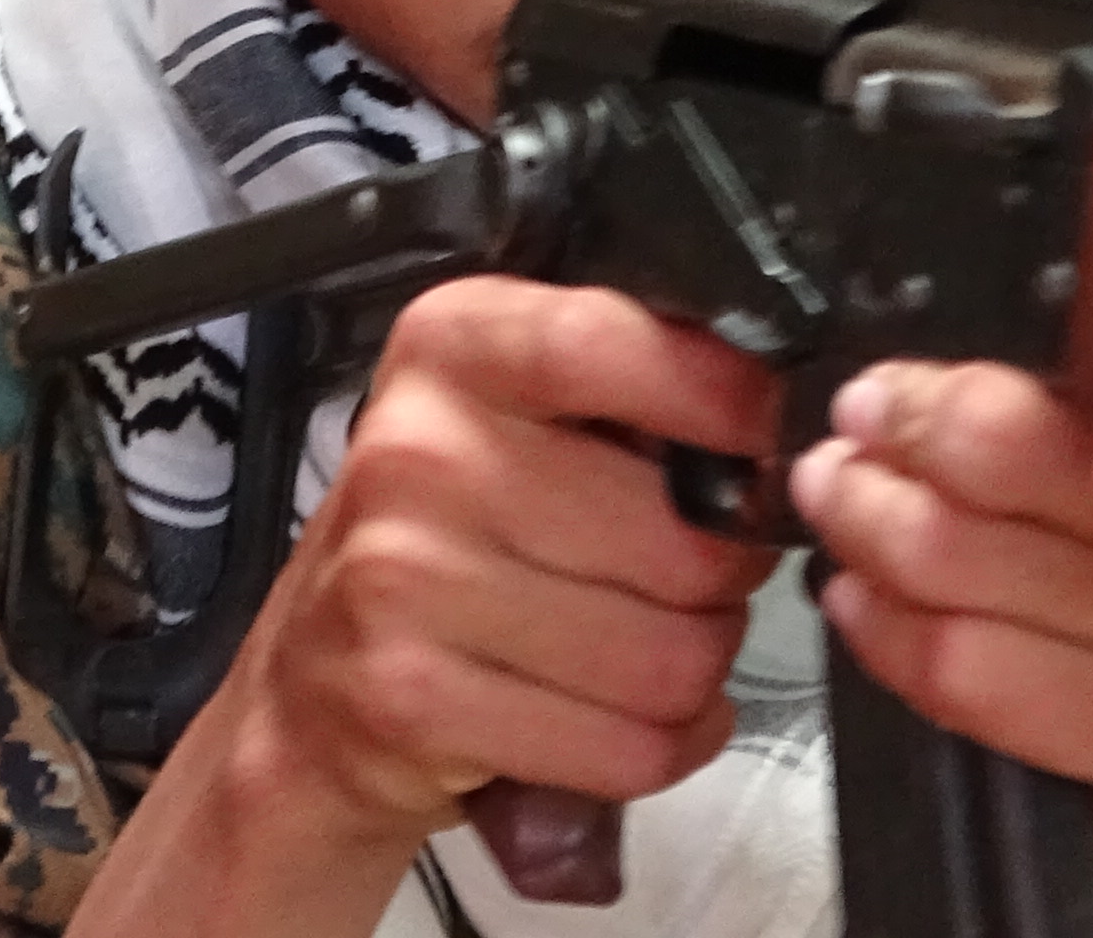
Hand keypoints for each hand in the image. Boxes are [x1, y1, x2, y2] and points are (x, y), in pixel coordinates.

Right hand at [70, 278, 779, 935]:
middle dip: (720, 579)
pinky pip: (630, 745)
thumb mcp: (511, 416)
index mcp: (449, 348)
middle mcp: (415, 450)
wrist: (308, 692)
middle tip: (676, 581)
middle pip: (685, 538)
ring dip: (691, 673)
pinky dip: (658, 747)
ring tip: (635, 652)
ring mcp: (402, 577)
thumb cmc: (446, 542)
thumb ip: (629, 385)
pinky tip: (617, 720)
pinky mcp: (414, 699)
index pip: (615, 345)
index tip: (758, 441)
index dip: (725, 404)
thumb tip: (784, 409)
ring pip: (673, 654)